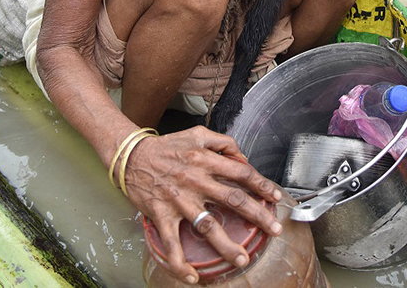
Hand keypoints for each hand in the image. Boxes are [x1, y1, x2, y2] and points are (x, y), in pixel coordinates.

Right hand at [122, 126, 282, 282]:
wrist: (131, 156)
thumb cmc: (166, 146)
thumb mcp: (197, 134)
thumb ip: (223, 142)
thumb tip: (244, 159)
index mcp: (206, 160)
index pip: (242, 173)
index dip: (262, 185)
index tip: (275, 197)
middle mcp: (196, 180)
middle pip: (233, 200)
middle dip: (258, 216)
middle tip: (274, 229)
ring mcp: (179, 200)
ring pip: (207, 226)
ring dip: (226, 245)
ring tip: (241, 259)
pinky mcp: (162, 215)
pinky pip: (172, 243)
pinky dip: (181, 262)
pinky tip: (192, 277)